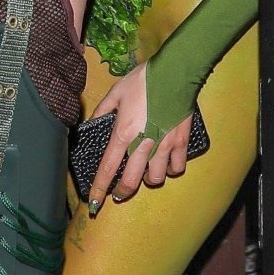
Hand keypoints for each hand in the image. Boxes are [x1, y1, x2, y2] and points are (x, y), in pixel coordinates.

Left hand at [86, 62, 192, 212]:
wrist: (175, 71)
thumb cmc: (143, 80)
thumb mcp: (115, 92)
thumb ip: (102, 111)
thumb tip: (92, 124)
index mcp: (123, 133)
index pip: (107, 168)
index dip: (99, 188)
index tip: (94, 203)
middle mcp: (143, 144)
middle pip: (131, 182)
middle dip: (122, 193)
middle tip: (118, 194)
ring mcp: (164, 145)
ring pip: (155, 179)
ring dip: (147, 180)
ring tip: (144, 173)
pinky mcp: (181, 142)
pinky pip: (177, 167)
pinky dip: (170, 169)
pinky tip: (166, 163)